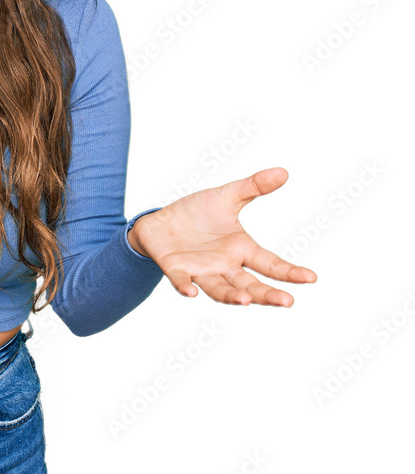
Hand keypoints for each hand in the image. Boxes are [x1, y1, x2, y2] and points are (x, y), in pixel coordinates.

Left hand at [130, 167, 316, 307]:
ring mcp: (200, 270)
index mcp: (241, 249)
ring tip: (245, 300)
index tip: (310, 278)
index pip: (270, 263)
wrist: (161, 221)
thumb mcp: (226, 197)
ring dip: (231, 295)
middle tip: (287, 301)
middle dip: (267, 294)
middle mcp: (224, 265)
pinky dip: (186, 286)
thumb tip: (282, 171)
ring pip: (219, 288)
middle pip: (249, 285)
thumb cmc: (197, 213)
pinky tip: (191, 292)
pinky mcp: (175, 268)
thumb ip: (253, 187)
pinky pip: (181, 280)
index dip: (289, 271)